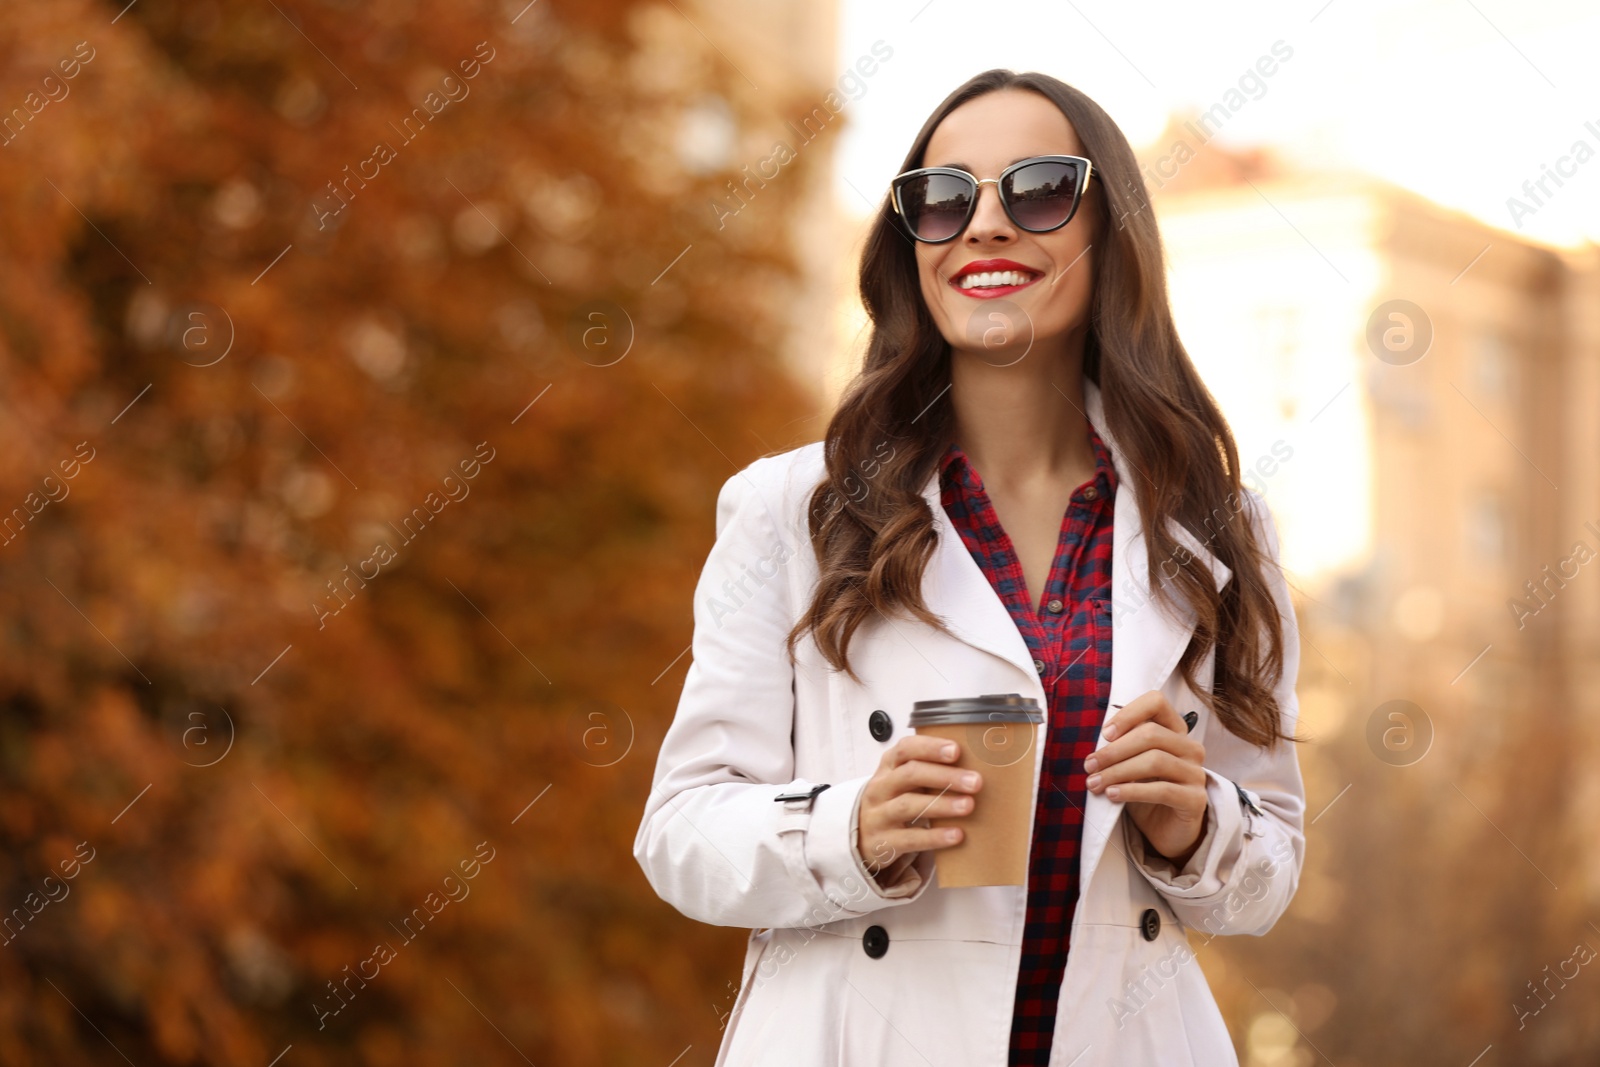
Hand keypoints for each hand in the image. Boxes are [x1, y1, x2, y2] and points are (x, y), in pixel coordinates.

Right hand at [856, 735, 980, 885]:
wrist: (862, 837)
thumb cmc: (894, 801)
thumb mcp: (903, 782)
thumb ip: (928, 770)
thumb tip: (975, 764)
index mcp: (888, 767)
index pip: (905, 749)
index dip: (930, 748)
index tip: (956, 750)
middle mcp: (880, 788)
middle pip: (910, 775)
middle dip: (944, 776)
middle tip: (975, 781)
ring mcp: (879, 815)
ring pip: (909, 805)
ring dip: (941, 804)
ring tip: (969, 805)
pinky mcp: (883, 842)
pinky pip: (910, 838)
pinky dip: (935, 836)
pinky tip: (957, 834)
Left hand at [1084, 690, 1207, 865]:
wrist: (1167, 830)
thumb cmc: (1145, 790)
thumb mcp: (1131, 764)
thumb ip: (1120, 748)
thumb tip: (1093, 745)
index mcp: (1175, 731)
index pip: (1156, 703)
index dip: (1128, 714)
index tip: (1104, 734)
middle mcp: (1190, 748)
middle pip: (1151, 734)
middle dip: (1114, 750)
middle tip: (1089, 765)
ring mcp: (1196, 773)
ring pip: (1155, 761)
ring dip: (1118, 771)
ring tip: (1095, 783)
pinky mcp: (1196, 799)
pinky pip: (1162, 790)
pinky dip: (1132, 791)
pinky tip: (1112, 795)